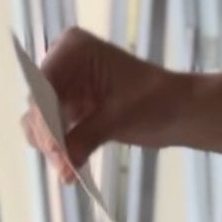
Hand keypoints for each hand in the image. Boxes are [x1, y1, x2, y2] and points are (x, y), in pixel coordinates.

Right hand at [20, 27, 185, 182]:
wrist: (183, 111)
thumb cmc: (159, 101)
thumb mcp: (121, 117)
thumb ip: (87, 137)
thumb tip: (62, 163)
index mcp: (73, 49)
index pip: (44, 84)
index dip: (44, 117)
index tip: (52, 147)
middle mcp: (63, 64)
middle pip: (39, 104)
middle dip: (48, 136)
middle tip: (63, 167)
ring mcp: (66, 88)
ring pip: (42, 121)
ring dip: (52, 148)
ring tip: (68, 173)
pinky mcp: (73, 110)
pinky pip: (58, 132)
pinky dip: (63, 151)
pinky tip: (71, 173)